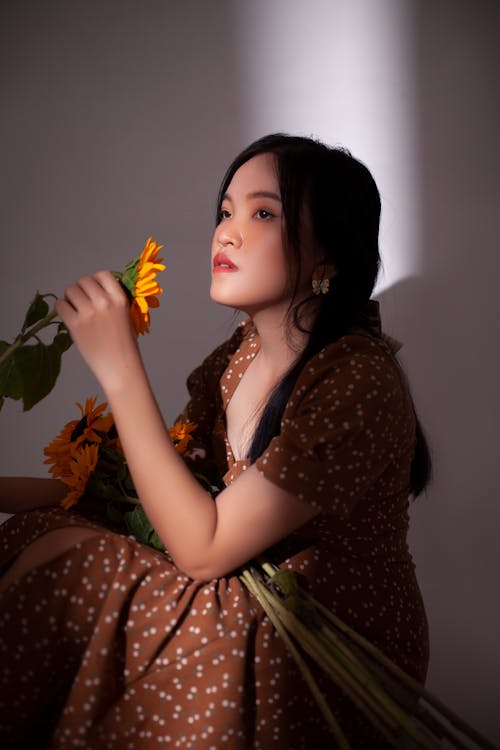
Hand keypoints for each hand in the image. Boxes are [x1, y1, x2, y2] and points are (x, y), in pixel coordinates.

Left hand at [56, 271, 141, 390]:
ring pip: (70, 290)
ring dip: (70, 297)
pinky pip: (61, 305)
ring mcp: (89, 313)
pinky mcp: (76, 325)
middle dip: (81, 289)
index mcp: (120, 299)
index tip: (95, 291)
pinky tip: (69, 316)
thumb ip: (114, 301)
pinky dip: (62, 308)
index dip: (96, 282)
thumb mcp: (127, 317)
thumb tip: (97, 290)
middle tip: (82, 302)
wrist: (120, 367)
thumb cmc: (126, 345)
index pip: (103, 274)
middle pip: (84, 280)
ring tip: (75, 309)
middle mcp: (104, 302)